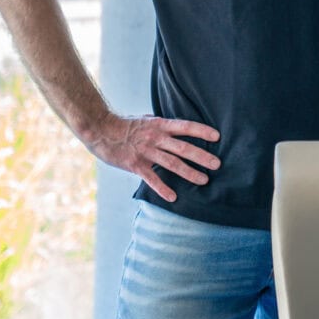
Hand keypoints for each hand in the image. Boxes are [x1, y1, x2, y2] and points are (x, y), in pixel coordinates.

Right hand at [84, 113, 220, 202]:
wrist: (101, 130)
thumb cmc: (126, 126)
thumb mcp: (146, 120)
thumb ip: (162, 125)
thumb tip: (176, 127)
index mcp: (160, 125)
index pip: (185, 127)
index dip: (201, 131)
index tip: (217, 136)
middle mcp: (156, 138)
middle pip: (183, 148)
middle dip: (202, 156)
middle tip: (218, 164)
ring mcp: (146, 152)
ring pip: (172, 164)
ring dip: (189, 173)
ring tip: (204, 180)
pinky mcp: (135, 165)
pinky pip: (152, 178)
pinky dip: (163, 188)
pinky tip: (173, 197)